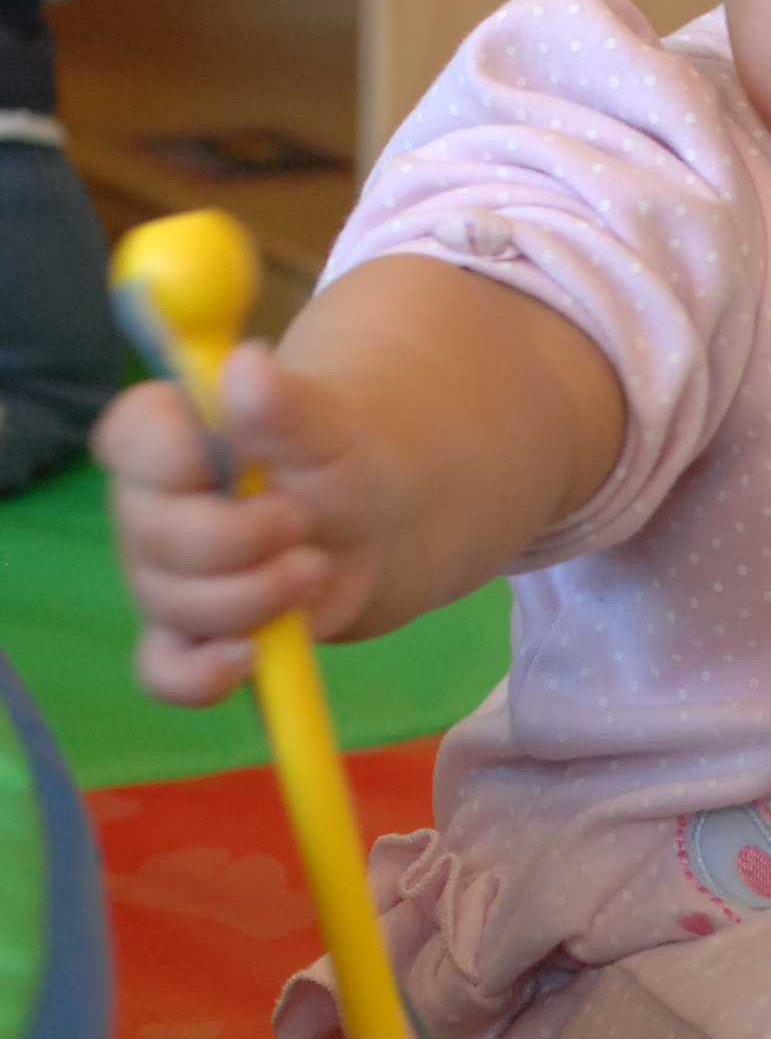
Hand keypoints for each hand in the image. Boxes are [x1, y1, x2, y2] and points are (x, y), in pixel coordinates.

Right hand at [94, 344, 402, 705]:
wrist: (371, 527)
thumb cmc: (335, 461)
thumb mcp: (326, 426)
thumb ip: (284, 403)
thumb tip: (246, 364)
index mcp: (164, 437)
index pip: (131, 440)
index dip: (175, 458)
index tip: (228, 460)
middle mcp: (146, 507)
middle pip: (157, 539)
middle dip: (240, 540)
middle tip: (300, 522)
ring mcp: (160, 576)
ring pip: (174, 606)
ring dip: (254, 598)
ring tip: (312, 568)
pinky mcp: (187, 635)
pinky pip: (166, 672)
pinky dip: (203, 674)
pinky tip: (248, 657)